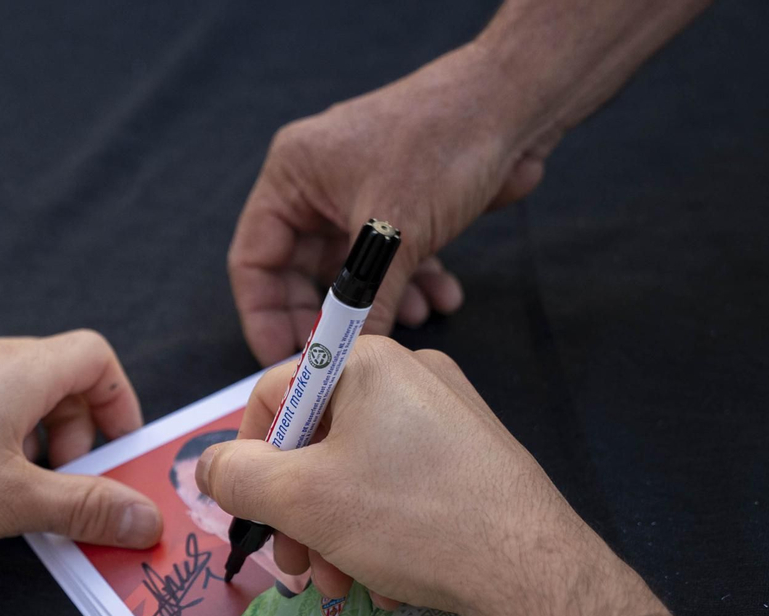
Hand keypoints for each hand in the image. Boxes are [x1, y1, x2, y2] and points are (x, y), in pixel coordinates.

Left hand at [0, 331, 163, 555]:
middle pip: (54, 375)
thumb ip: (87, 508)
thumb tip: (147, 518)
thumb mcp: (15, 502)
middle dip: (76, 433)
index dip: (119, 403)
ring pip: (8, 391)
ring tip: (16, 493)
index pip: (95, 356)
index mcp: (19, 368)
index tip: (118, 454)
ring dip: (31, 437)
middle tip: (66, 489)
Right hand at [195, 336, 593, 615]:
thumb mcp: (300, 498)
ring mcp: (448, 418)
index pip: (274, 392)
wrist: (529, 569)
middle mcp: (410, 376)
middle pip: (317, 439)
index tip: (250, 511)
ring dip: (333, 532)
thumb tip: (208, 466)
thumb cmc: (409, 518)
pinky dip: (380, 532)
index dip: (246, 455)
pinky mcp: (474, 460)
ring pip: (358, 472)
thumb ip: (236, 475)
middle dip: (295, 510)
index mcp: (367, 363)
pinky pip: (401, 487)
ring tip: (343, 584)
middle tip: (294, 564)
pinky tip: (385, 580)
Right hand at [229, 43, 560, 363]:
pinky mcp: (399, 203)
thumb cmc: (441, 142)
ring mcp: (358, 194)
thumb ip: (363, 303)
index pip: (254, 260)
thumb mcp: (394, 236)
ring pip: (351, 271)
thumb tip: (343, 359)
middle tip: (342, 356)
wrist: (514, 101)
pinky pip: (390, 259)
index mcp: (291, 176)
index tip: (287, 360)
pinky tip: (441, 297)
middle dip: (328, 315)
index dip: (265, 316)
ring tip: (414, 321)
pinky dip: (412, 282)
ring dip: (381, 302)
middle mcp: (316, 186)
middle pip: (299, 272)